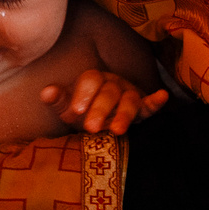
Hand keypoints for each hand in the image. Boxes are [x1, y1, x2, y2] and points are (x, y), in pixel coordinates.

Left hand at [41, 68, 168, 134]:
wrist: (101, 119)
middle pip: (109, 91)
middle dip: (100, 109)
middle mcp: (113, 83)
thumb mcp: (68, 108)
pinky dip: (156, 101)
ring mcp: (129, 94)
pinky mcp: (142, 108)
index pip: (91, 79)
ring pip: (129, 99)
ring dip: (124, 114)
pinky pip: (149, 104)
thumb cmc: (83, 112)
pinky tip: (162, 96)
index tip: (76, 111)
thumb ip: (58, 100)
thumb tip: (46, 92)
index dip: (84, 94)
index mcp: (94, 79)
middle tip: (91, 127)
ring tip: (118, 130)